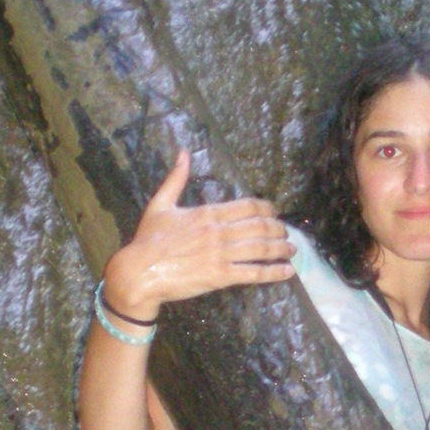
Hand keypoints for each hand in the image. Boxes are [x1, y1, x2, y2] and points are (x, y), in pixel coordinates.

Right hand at [101, 149, 294, 321]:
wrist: (138, 272)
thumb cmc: (148, 239)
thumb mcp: (160, 204)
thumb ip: (175, 179)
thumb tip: (183, 153)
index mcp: (208, 213)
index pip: (249, 207)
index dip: (267, 209)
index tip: (274, 213)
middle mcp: (220, 232)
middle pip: (260, 227)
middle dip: (278, 229)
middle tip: (286, 234)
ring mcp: (222, 255)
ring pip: (262, 249)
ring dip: (281, 249)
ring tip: (292, 250)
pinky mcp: (220, 276)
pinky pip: (254, 273)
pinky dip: (274, 272)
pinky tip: (287, 271)